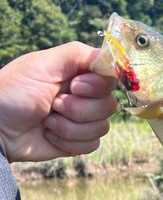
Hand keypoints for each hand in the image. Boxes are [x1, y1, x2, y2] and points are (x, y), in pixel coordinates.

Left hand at [0, 41, 117, 162]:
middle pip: (109, 105)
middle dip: (78, 109)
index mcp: (79, 74)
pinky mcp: (78, 142)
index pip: (110, 78)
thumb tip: (110, 57)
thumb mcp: (43, 64)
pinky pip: (92, 145)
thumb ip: (78, 54)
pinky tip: (50, 134)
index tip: (75, 86)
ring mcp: (82, 120)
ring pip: (102, 127)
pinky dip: (68, 141)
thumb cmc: (14, 93)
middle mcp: (85, 96)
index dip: (97, 86)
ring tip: (47, 121)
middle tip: (53, 104)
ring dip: (70, 127)